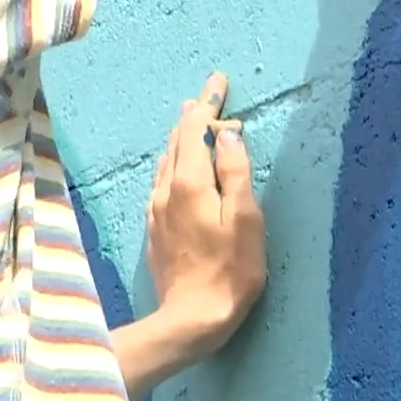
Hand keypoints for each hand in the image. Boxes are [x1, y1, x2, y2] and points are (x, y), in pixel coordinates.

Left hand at [110, 73, 268, 397]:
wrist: (191, 318)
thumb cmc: (230, 270)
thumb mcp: (246, 219)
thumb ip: (236, 172)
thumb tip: (229, 134)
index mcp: (189, 182)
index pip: (195, 129)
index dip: (208, 102)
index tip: (218, 82)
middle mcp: (166, 190)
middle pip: (176, 141)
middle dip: (193, 116)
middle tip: (207, 96)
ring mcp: (156, 210)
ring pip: (166, 161)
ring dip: (180, 138)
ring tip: (191, 123)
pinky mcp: (155, 229)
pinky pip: (162, 181)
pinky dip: (173, 163)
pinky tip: (177, 168)